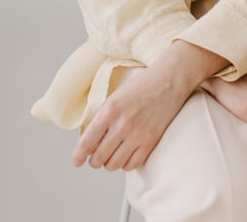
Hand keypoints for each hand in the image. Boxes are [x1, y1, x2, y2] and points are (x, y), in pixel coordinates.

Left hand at [72, 41, 227, 170]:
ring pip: (113, 165)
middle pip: (98, 158)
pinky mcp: (150, 142)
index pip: (87, 142)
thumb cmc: (141, 86)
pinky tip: (126, 154)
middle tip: (97, 155)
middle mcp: (121, 125)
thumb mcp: (115, 97)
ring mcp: (137, 135)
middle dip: (95, 159)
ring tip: (112, 154)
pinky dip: (125, 164)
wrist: (169, 80)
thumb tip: (89, 141)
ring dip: (109, 163)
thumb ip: (102, 117)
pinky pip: (131, 165)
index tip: (76, 161)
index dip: (78, 155)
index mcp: (109, 111)